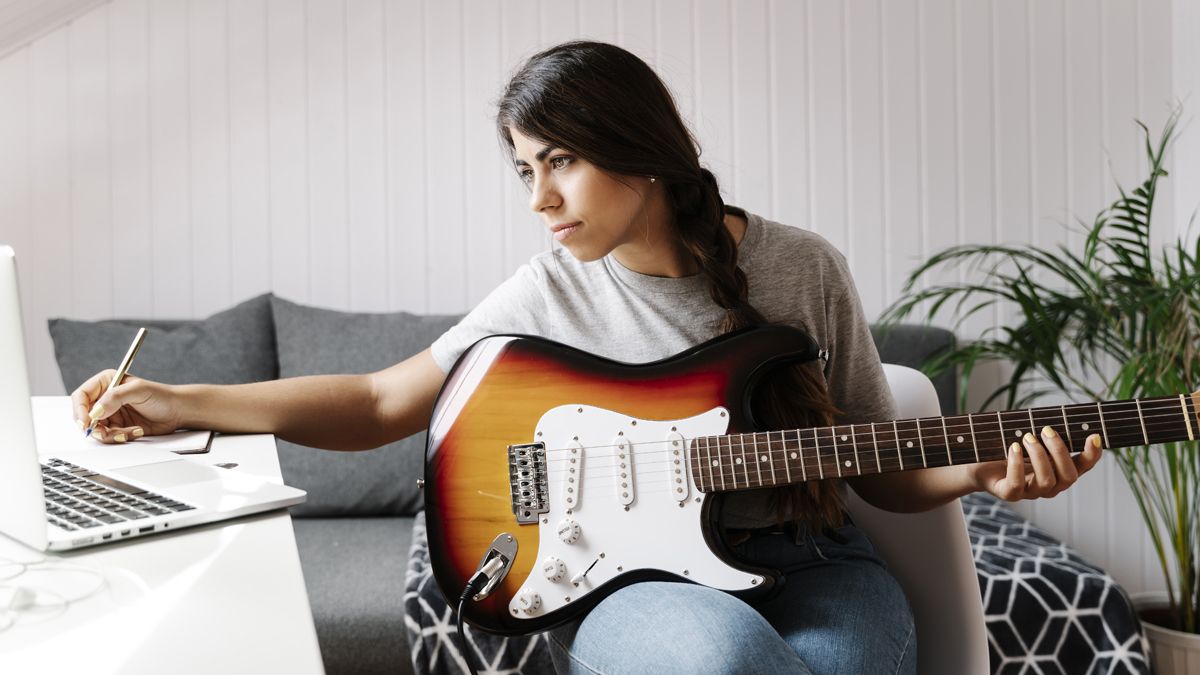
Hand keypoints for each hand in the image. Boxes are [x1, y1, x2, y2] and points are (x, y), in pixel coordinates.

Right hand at [70, 371, 182, 443]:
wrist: (178, 411)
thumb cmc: (161, 396)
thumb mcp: (138, 391)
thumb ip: (114, 398)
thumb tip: (95, 411)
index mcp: (106, 383)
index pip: (81, 396)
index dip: (79, 410)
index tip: (86, 422)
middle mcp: (105, 398)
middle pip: (84, 416)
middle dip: (95, 427)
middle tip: (106, 432)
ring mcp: (111, 414)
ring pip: (96, 429)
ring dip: (111, 434)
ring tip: (128, 432)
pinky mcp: (118, 427)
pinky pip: (109, 436)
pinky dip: (120, 437)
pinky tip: (135, 432)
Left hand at [972, 426, 1102, 500]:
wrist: (978, 463)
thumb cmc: (1007, 447)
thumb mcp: (1029, 438)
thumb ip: (1046, 433)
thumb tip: (1057, 418)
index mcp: (1059, 471)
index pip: (1083, 467)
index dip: (1091, 454)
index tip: (1093, 436)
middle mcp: (1049, 485)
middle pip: (1069, 476)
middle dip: (1059, 451)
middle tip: (1045, 430)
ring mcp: (1030, 492)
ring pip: (1046, 481)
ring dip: (1039, 456)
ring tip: (1027, 437)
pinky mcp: (1009, 494)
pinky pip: (1017, 485)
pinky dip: (1016, 464)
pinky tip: (1013, 447)